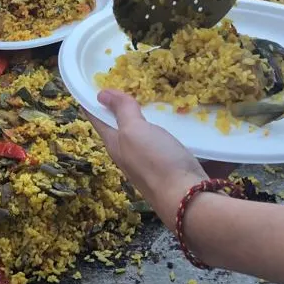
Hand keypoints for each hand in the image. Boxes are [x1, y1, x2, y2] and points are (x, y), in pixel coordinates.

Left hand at [85, 89, 208, 228]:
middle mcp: (132, 155)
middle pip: (124, 128)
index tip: (93, 84)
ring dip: (155, 118)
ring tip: (162, 96)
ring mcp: (155, 163)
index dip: (93, 102)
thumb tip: (101, 93)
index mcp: (116, 145)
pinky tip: (187, 119)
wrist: (189, 201)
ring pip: (151, 135)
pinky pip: (175, 145)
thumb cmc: (156, 163)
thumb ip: (122, 111)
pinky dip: (179, 131)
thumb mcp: (134, 132)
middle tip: (131, 82)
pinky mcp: (177, 168)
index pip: (98, 119)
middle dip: (126, 107)